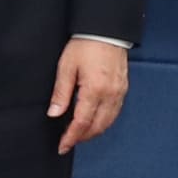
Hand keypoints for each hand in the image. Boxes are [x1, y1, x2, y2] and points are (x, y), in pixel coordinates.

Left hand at [50, 36, 127, 153]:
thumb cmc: (85, 45)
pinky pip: (114, 112)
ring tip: (79, 133)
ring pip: (108, 122)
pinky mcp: (123, 89)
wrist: (106, 30)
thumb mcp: (66, 67)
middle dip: (82, 137)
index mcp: (94, 90)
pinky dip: (103, 121)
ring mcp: (119, 93)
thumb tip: (54, 113)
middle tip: (68, 142)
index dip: (71, 137)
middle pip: (97, 127)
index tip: (62, 146)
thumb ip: (61, 93)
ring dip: (93, 131)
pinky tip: (93, 120)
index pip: (82, 123)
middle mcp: (110, 95)